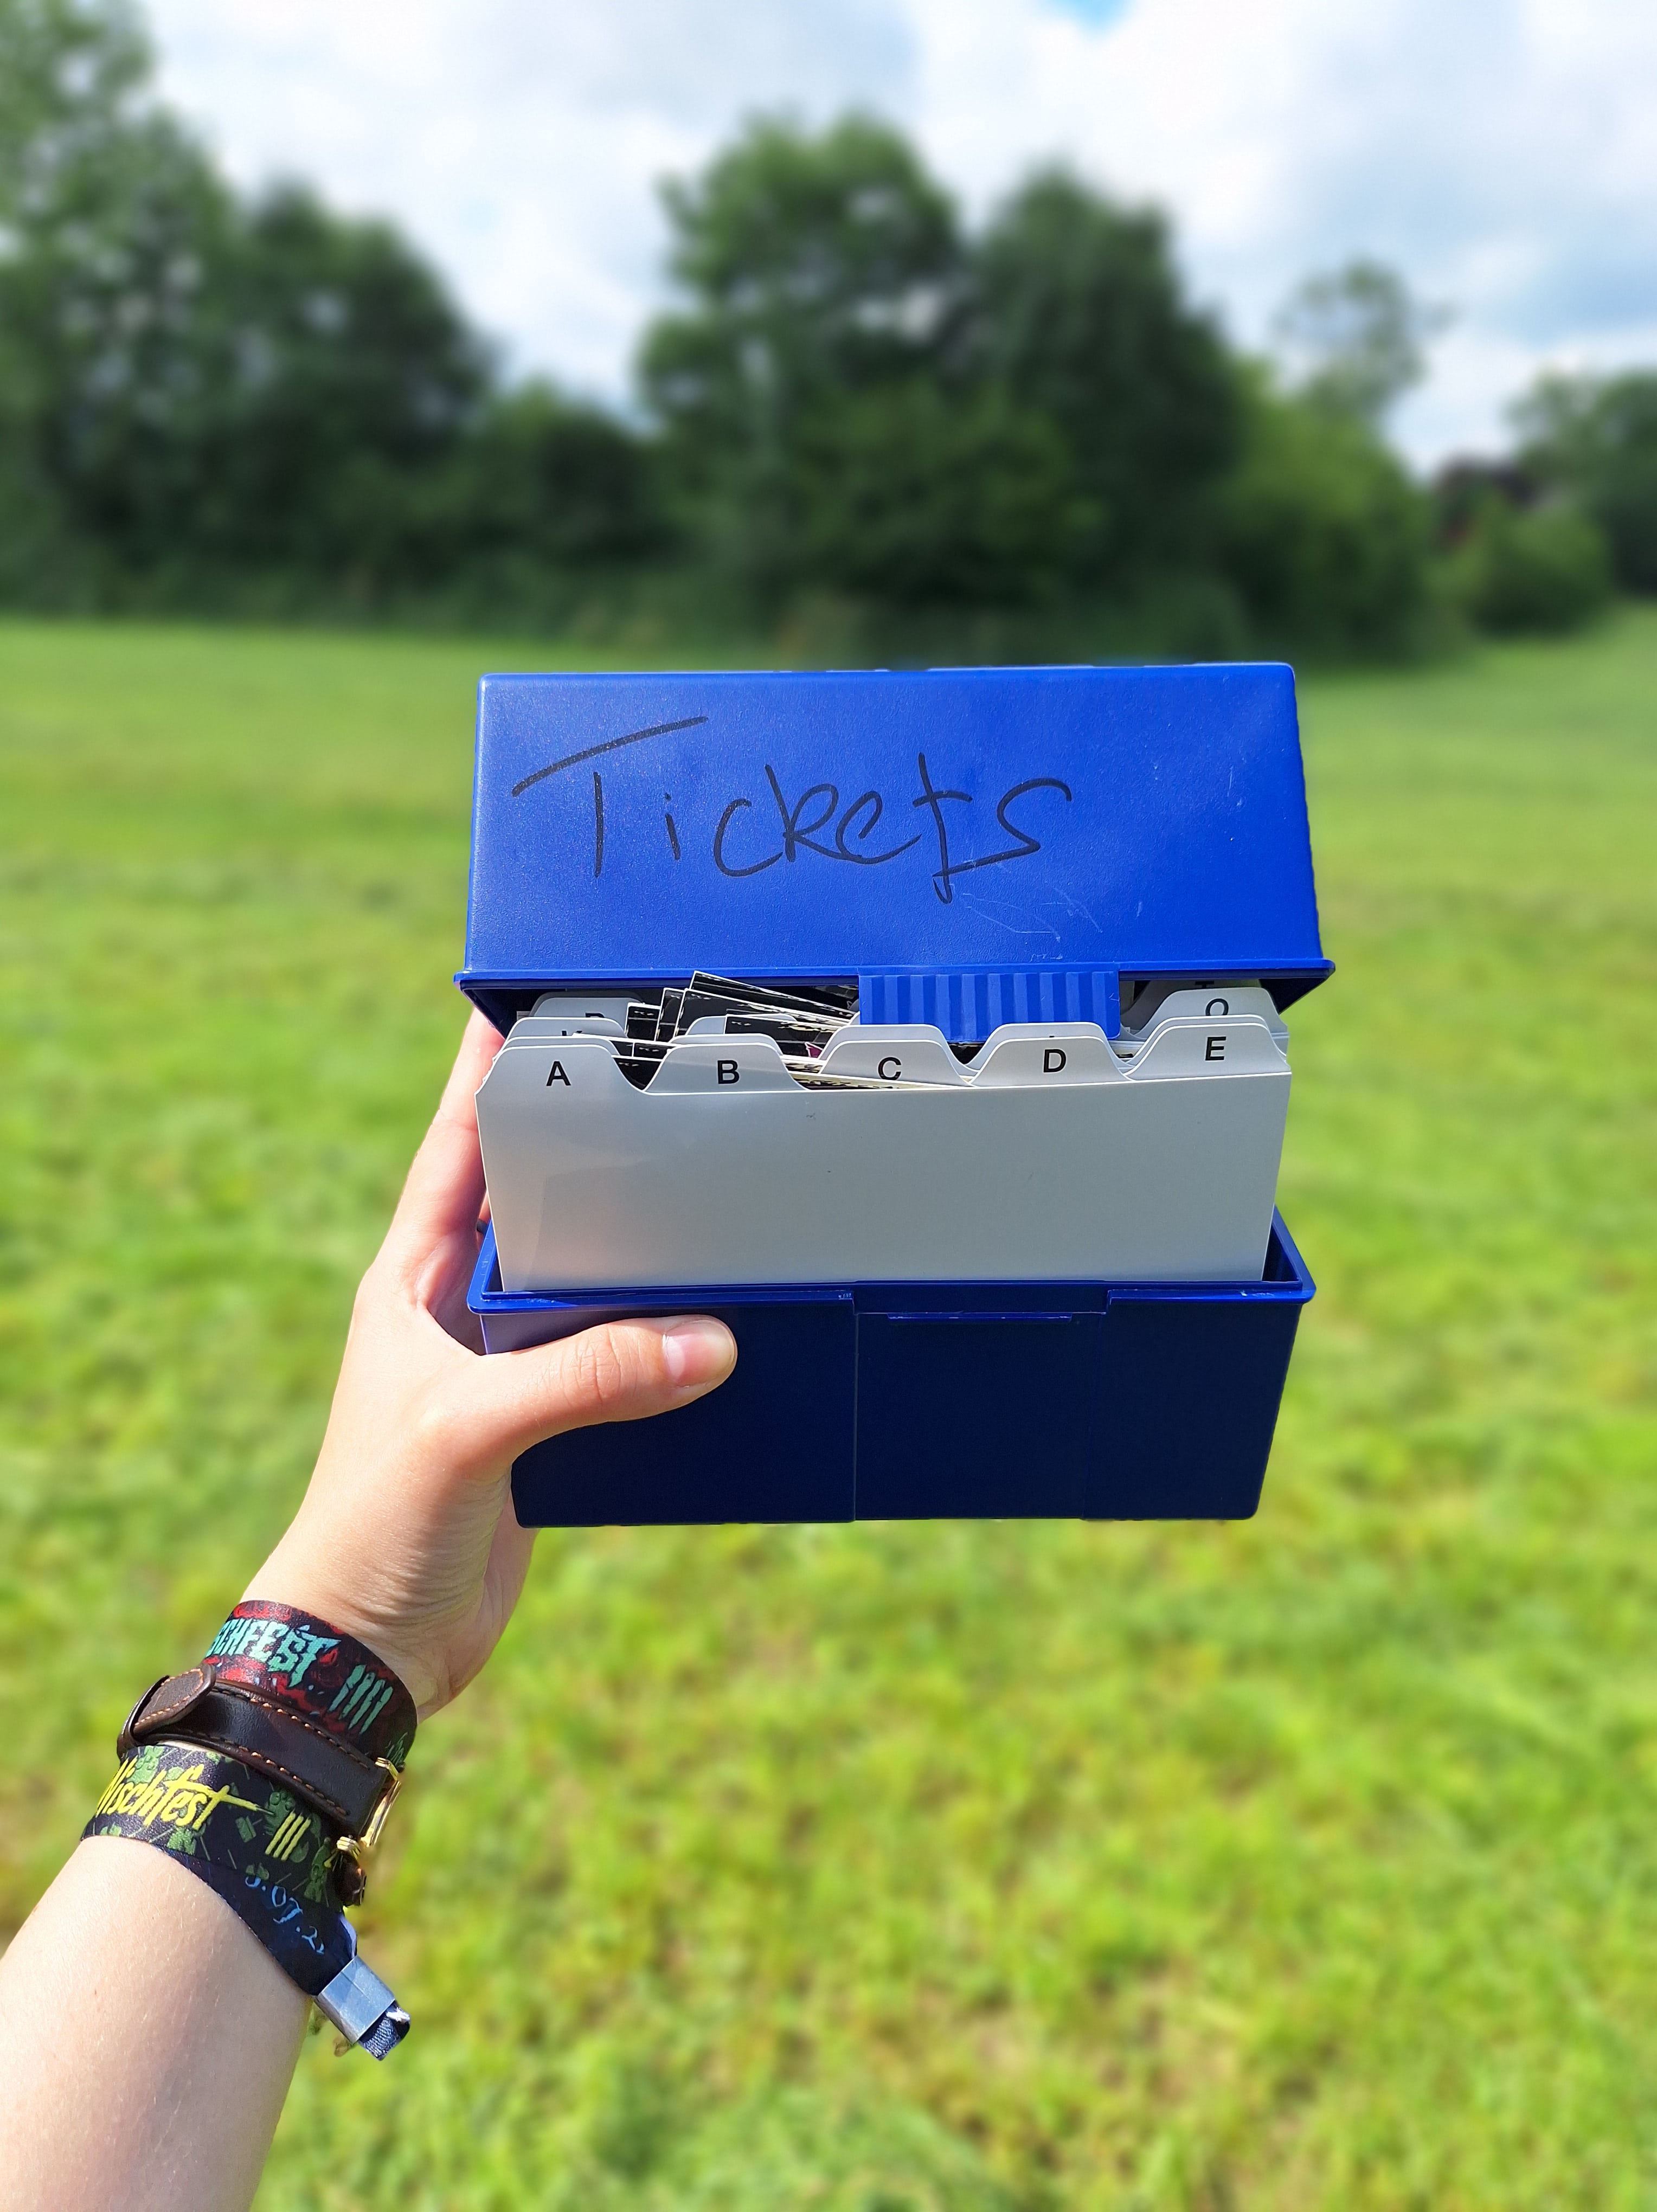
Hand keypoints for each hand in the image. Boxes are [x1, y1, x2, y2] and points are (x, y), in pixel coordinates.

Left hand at [246, 1010, 735, 1715]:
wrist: (368, 1651)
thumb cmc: (377, 1525)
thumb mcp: (470, 1430)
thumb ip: (587, 1377)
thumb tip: (713, 1341)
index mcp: (411, 1282)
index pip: (456, 1149)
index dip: (484, 1072)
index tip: (527, 997)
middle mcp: (459, 1311)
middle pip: (535, 1203)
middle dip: (589, 1144)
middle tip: (661, 1077)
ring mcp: (506, 1369)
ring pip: (588, 1282)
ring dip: (640, 1246)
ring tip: (715, 1186)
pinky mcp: (546, 1429)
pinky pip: (616, 1361)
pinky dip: (665, 1340)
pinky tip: (722, 1317)